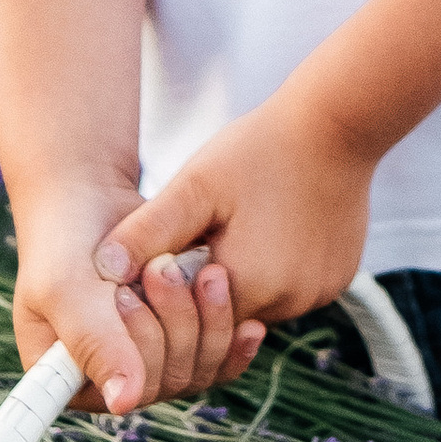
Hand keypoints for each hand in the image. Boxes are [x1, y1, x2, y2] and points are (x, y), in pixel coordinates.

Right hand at [11, 177, 264, 418]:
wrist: (92, 194)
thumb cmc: (66, 236)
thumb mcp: (68, 285)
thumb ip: (93, 341)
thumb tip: (125, 403)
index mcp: (65, 378)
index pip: (120, 396)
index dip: (139, 355)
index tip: (125, 297)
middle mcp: (107, 377)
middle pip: (164, 382)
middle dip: (174, 326)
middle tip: (164, 269)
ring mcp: (145, 359)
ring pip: (195, 369)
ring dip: (208, 323)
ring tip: (208, 273)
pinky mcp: (178, 339)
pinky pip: (215, 357)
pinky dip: (229, 334)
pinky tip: (250, 323)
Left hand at [97, 91, 373, 346]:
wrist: (338, 123)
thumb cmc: (260, 149)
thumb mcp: (195, 186)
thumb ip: (149, 231)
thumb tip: (102, 270)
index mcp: (248, 286)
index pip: (191, 318)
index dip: (172, 291)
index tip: (167, 250)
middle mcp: (290, 303)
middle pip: (225, 313)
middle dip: (204, 283)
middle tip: (205, 230)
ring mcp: (319, 293)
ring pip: (260, 301)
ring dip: (241, 275)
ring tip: (239, 221)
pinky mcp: (337, 278)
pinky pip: (293, 288)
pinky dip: (276, 266)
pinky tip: (271, 223)